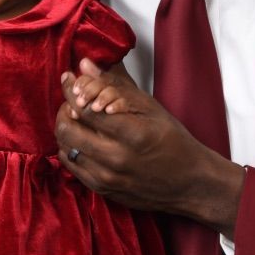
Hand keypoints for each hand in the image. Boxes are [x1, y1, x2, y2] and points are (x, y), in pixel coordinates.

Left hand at [55, 59, 245, 237]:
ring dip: (66, 128)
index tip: (68, 77)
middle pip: (68, 129)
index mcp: (132, 134)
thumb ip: (115, 85)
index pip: (84, 108)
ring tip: (76, 118)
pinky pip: (71, 167)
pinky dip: (70, 149)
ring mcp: (107, 178)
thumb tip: (86, 65)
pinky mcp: (103, 190)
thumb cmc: (174, 141)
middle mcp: (116, 159)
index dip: (70, 89)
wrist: (190, 183)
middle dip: (64, 108)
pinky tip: (81, 139)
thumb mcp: (150, 107)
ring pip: (65, 148)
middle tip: (72, 100)